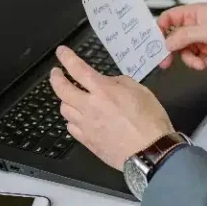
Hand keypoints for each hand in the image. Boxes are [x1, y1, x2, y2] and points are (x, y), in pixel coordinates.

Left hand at [50, 46, 173, 169]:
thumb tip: (108, 82)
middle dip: (55, 78)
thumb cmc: (151, 121)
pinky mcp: (87, 141)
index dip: (66, 58)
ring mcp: (86, 125)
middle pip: (61, 89)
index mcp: (103, 90)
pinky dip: (72, 120)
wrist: (151, 154)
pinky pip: (71, 127)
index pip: (77, 69)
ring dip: (65, 100)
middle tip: (56, 73)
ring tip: (70, 97)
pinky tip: (78, 119)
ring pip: (64, 109)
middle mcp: (89, 106)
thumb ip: (120, 82)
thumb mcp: (141, 91)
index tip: (61, 51)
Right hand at [158, 3, 206, 70]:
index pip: (168, 19)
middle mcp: (195, 26)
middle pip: (174, 39)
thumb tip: (166, 43)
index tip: (154, 43)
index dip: (160, 29)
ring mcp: (202, 39)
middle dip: (173, 51)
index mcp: (192, 14)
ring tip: (204, 63)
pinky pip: (198, 60)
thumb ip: (184, 36)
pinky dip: (205, 63)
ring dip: (193, 60)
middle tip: (165, 63)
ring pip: (185, 53)